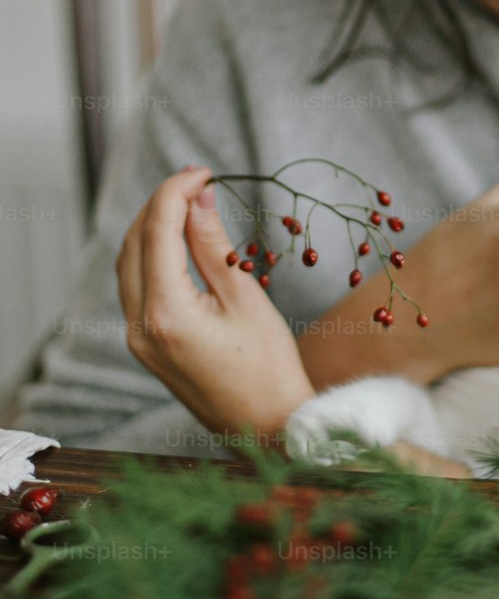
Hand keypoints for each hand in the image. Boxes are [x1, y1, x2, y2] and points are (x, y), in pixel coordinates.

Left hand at [116, 166, 314, 440]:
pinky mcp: (146, 345)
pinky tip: (179, 241)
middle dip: (160, 205)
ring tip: (189, 203)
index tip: (204, 172)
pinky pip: (137, 287)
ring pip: (129, 264)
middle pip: (133, 244)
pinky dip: (152, 256)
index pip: (157, 231)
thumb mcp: (245, 297)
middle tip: (198, 181)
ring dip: (153, 228)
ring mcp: (138, 338)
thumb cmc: (269, 366)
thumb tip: (198, 199)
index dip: (176, 192)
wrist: (266, 426)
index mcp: (166, 312)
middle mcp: (140, 325)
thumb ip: (213, 245)